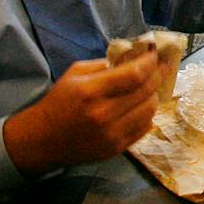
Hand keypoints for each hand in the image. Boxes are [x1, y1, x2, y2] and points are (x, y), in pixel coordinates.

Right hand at [3, 51, 162, 174]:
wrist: (42, 140)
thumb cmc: (58, 102)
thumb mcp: (74, 74)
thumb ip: (103, 64)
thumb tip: (133, 57)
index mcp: (91, 91)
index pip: (134, 75)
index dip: (150, 63)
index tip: (156, 55)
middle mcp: (104, 114)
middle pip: (146, 91)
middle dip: (157, 75)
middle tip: (161, 67)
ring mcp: (112, 134)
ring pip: (149, 110)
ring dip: (154, 95)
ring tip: (151, 87)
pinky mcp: (117, 148)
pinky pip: (145, 127)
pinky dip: (147, 114)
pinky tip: (142, 106)